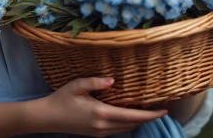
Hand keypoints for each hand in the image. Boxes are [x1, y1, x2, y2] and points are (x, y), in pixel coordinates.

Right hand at [39, 77, 167, 136]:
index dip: (149, 114)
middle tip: (160, 108)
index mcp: (100, 112)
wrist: (48, 117)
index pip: (131, 115)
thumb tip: (113, 80)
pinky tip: (129, 114)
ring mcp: (100, 132)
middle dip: (147, 117)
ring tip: (148, 110)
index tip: (163, 110)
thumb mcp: (77, 85)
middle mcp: (103, 125)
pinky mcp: (96, 134)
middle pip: (132, 123)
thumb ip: (96, 82)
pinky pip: (118, 129)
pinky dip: (127, 122)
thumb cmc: (62, 98)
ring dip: (138, 120)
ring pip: (126, 128)